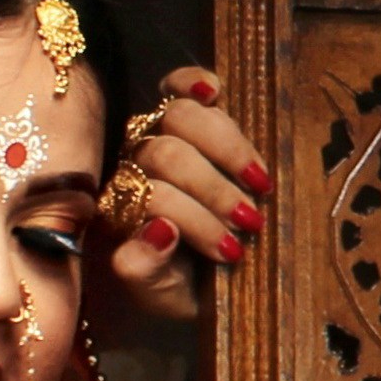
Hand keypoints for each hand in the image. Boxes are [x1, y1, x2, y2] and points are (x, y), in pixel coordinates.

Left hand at [96, 65, 269, 320]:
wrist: (203, 279)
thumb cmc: (178, 286)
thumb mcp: (162, 295)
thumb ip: (147, 271)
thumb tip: (159, 229)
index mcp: (121, 208)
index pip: (152, 195)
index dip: (195, 219)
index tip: (231, 252)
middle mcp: (134, 166)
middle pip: (168, 153)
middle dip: (214, 191)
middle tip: (249, 222)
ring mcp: (160, 135)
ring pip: (182, 116)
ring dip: (229, 151)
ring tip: (258, 185)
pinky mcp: (189, 116)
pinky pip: (179, 86)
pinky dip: (196, 84)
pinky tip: (215, 93)